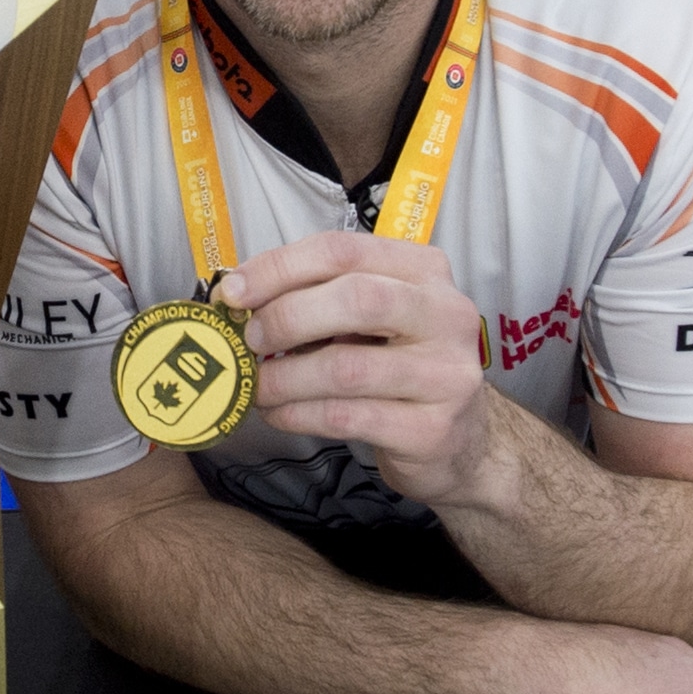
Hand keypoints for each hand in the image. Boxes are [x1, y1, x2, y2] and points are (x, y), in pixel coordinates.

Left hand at [217, 232, 492, 505]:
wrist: (461, 442)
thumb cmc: (398, 365)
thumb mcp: (369, 319)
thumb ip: (316, 297)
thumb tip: (237, 294)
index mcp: (423, 271)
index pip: (342, 251)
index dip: (278, 268)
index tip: (232, 291)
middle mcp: (446, 315)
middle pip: (356, 299)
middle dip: (286, 317)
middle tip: (247, 339)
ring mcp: (446, 375)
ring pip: (346, 367)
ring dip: (283, 376)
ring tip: (255, 385)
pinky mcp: (432, 429)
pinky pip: (347, 416)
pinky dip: (298, 413)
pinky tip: (277, 412)